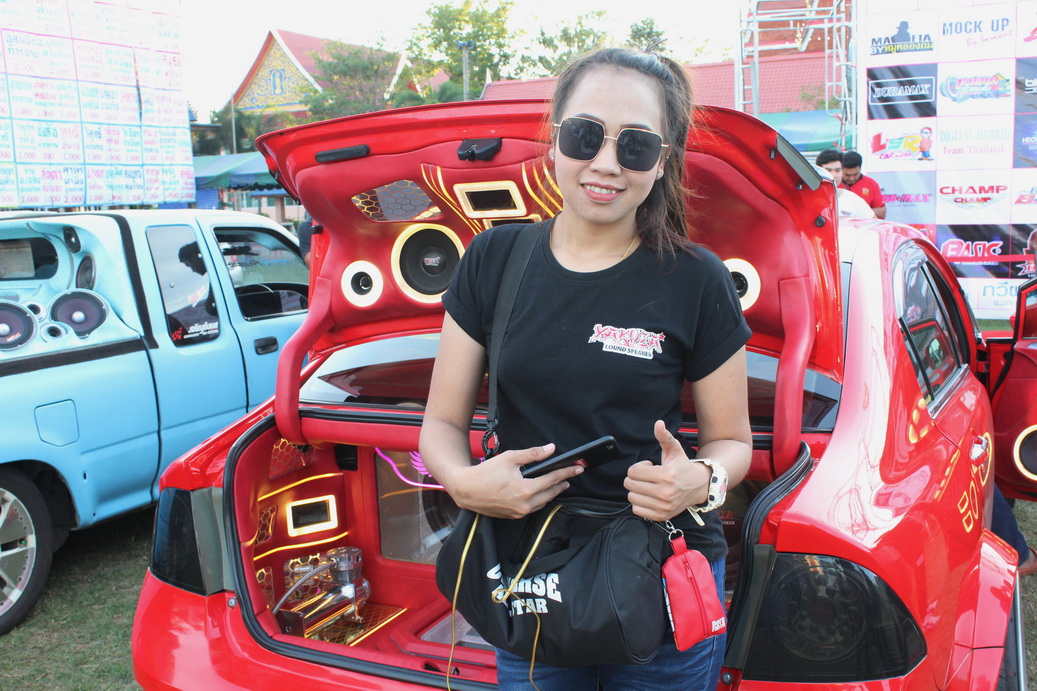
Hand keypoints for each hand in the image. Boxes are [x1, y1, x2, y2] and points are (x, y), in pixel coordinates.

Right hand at [443, 443, 582, 518]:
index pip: (553, 479)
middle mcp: (525, 505)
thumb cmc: (485, 473)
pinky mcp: (513, 516)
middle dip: (562, 484)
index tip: (577, 468)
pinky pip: (532, 508)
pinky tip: (540, 493)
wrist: (465, 489)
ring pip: (543, 503)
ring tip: (558, 484)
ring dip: (551, 493)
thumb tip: (550, 449)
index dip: (567, 472)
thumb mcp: (509, 458)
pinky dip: (539, 500)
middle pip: (551, 493)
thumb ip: (532, 454)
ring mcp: (519, 512)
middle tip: (571, 476)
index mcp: (526, 490)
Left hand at [624, 420, 710, 521]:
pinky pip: (637, 510)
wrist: (699, 486)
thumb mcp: (674, 450)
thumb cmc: (682, 467)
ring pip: (631, 497)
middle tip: (649, 476)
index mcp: (666, 475)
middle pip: (630, 484)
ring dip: (637, 490)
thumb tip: (658, 424)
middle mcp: (665, 493)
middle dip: (636, 478)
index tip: (649, 467)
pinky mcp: (662, 516)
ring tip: (650, 486)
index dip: (639, 467)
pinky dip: (640, 502)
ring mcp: (663, 506)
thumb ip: (664, 437)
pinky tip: (650, 496)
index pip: (633, 472)